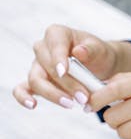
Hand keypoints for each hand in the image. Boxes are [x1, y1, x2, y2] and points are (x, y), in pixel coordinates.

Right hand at [11, 24, 130, 110]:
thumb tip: (78, 51)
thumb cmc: (98, 54)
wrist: (100, 65)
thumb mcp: (101, 49)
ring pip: (35, 80)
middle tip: (83, 97)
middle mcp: (43, 47)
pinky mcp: (35, 80)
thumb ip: (91, 50)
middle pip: (46, 67)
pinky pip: (22, 89)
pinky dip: (24, 97)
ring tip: (71, 104)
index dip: (58, 58)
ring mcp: (37, 65)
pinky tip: (33, 105)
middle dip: (65, 83)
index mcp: (57, 34)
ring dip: (53, 94)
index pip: (54, 45)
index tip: (64, 72)